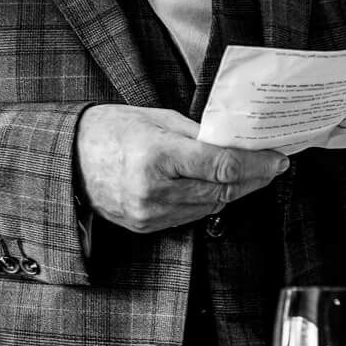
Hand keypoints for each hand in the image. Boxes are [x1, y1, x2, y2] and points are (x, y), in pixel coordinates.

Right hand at [74, 105, 289, 234]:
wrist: (67, 159)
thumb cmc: (108, 130)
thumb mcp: (156, 119)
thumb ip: (198, 134)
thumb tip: (238, 144)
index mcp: (156, 156)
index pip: (223, 165)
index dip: (258, 164)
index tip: (278, 158)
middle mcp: (154, 191)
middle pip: (224, 189)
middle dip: (253, 177)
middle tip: (271, 164)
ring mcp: (150, 214)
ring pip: (212, 206)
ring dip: (233, 190)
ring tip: (245, 173)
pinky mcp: (147, 226)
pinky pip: (192, 216)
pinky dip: (208, 200)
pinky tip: (214, 185)